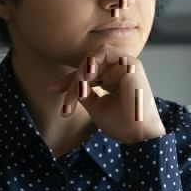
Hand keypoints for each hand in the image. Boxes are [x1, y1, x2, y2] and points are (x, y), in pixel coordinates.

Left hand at [47, 43, 166, 144]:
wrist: (138, 135)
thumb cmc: (121, 124)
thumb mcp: (95, 105)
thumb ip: (84, 92)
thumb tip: (71, 85)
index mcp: (115, 78)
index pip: (88, 72)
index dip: (69, 80)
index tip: (53, 90)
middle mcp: (121, 69)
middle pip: (87, 64)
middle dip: (73, 81)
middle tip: (67, 102)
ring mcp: (126, 64)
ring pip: (92, 59)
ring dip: (80, 74)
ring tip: (76, 92)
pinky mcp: (130, 63)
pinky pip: (102, 55)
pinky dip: (91, 64)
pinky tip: (85, 78)